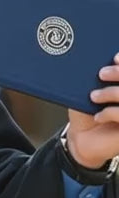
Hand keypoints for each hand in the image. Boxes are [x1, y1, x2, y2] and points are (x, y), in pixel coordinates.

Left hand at [67, 54, 118, 168]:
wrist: (82, 139)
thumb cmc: (86, 111)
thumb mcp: (88, 91)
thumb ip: (96, 78)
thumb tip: (98, 62)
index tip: (114, 58)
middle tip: (101, 73)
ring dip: (112, 93)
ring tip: (93, 96)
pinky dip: (111, 112)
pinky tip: (98, 116)